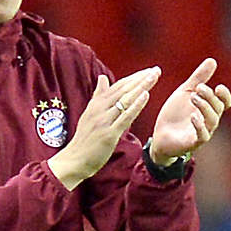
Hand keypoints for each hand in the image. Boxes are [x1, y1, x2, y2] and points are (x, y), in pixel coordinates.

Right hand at [49, 66, 158, 189]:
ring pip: (125, 100)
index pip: (118, 86)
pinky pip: (125, 117)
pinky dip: (135, 105)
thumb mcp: (89, 114)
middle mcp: (100, 109)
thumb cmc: (84, 139)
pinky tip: (146, 95)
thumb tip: (103, 78)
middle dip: (141, 79)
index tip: (148, 70)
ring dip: (141, 87)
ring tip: (153, 77)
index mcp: (97, 104)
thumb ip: (98, 96)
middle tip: (156, 70)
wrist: (74, 160)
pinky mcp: (109, 134)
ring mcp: (104, 121)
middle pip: (124, 90)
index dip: (134, 78)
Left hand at [148, 58, 230, 162]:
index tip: (218, 87)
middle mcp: (209, 120)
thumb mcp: (185, 91)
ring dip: (205, 107)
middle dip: (209, 96)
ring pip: (212, 120)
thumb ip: (199, 77)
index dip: (225, 95)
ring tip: (193, 97)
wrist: (159, 133)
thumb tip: (212, 60)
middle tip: (198, 88)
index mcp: (209, 107)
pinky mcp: (194, 142)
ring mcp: (203, 132)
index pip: (225, 102)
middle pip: (218, 108)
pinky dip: (200, 126)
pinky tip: (194, 117)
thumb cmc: (175, 113)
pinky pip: (203, 136)